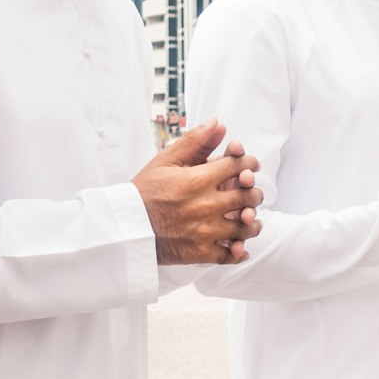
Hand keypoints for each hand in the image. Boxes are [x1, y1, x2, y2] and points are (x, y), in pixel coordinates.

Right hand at [133, 118, 264, 264]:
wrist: (125, 226)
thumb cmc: (144, 192)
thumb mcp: (166, 160)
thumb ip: (195, 141)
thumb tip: (218, 123)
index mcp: (199, 179)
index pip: (238, 166)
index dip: (248, 163)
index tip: (249, 166)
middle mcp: (206, 205)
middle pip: (247, 196)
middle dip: (254, 192)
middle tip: (253, 193)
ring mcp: (205, 231)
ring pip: (244, 228)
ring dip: (252, 222)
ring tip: (249, 218)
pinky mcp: (200, 252)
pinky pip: (229, 255)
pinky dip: (238, 252)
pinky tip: (239, 247)